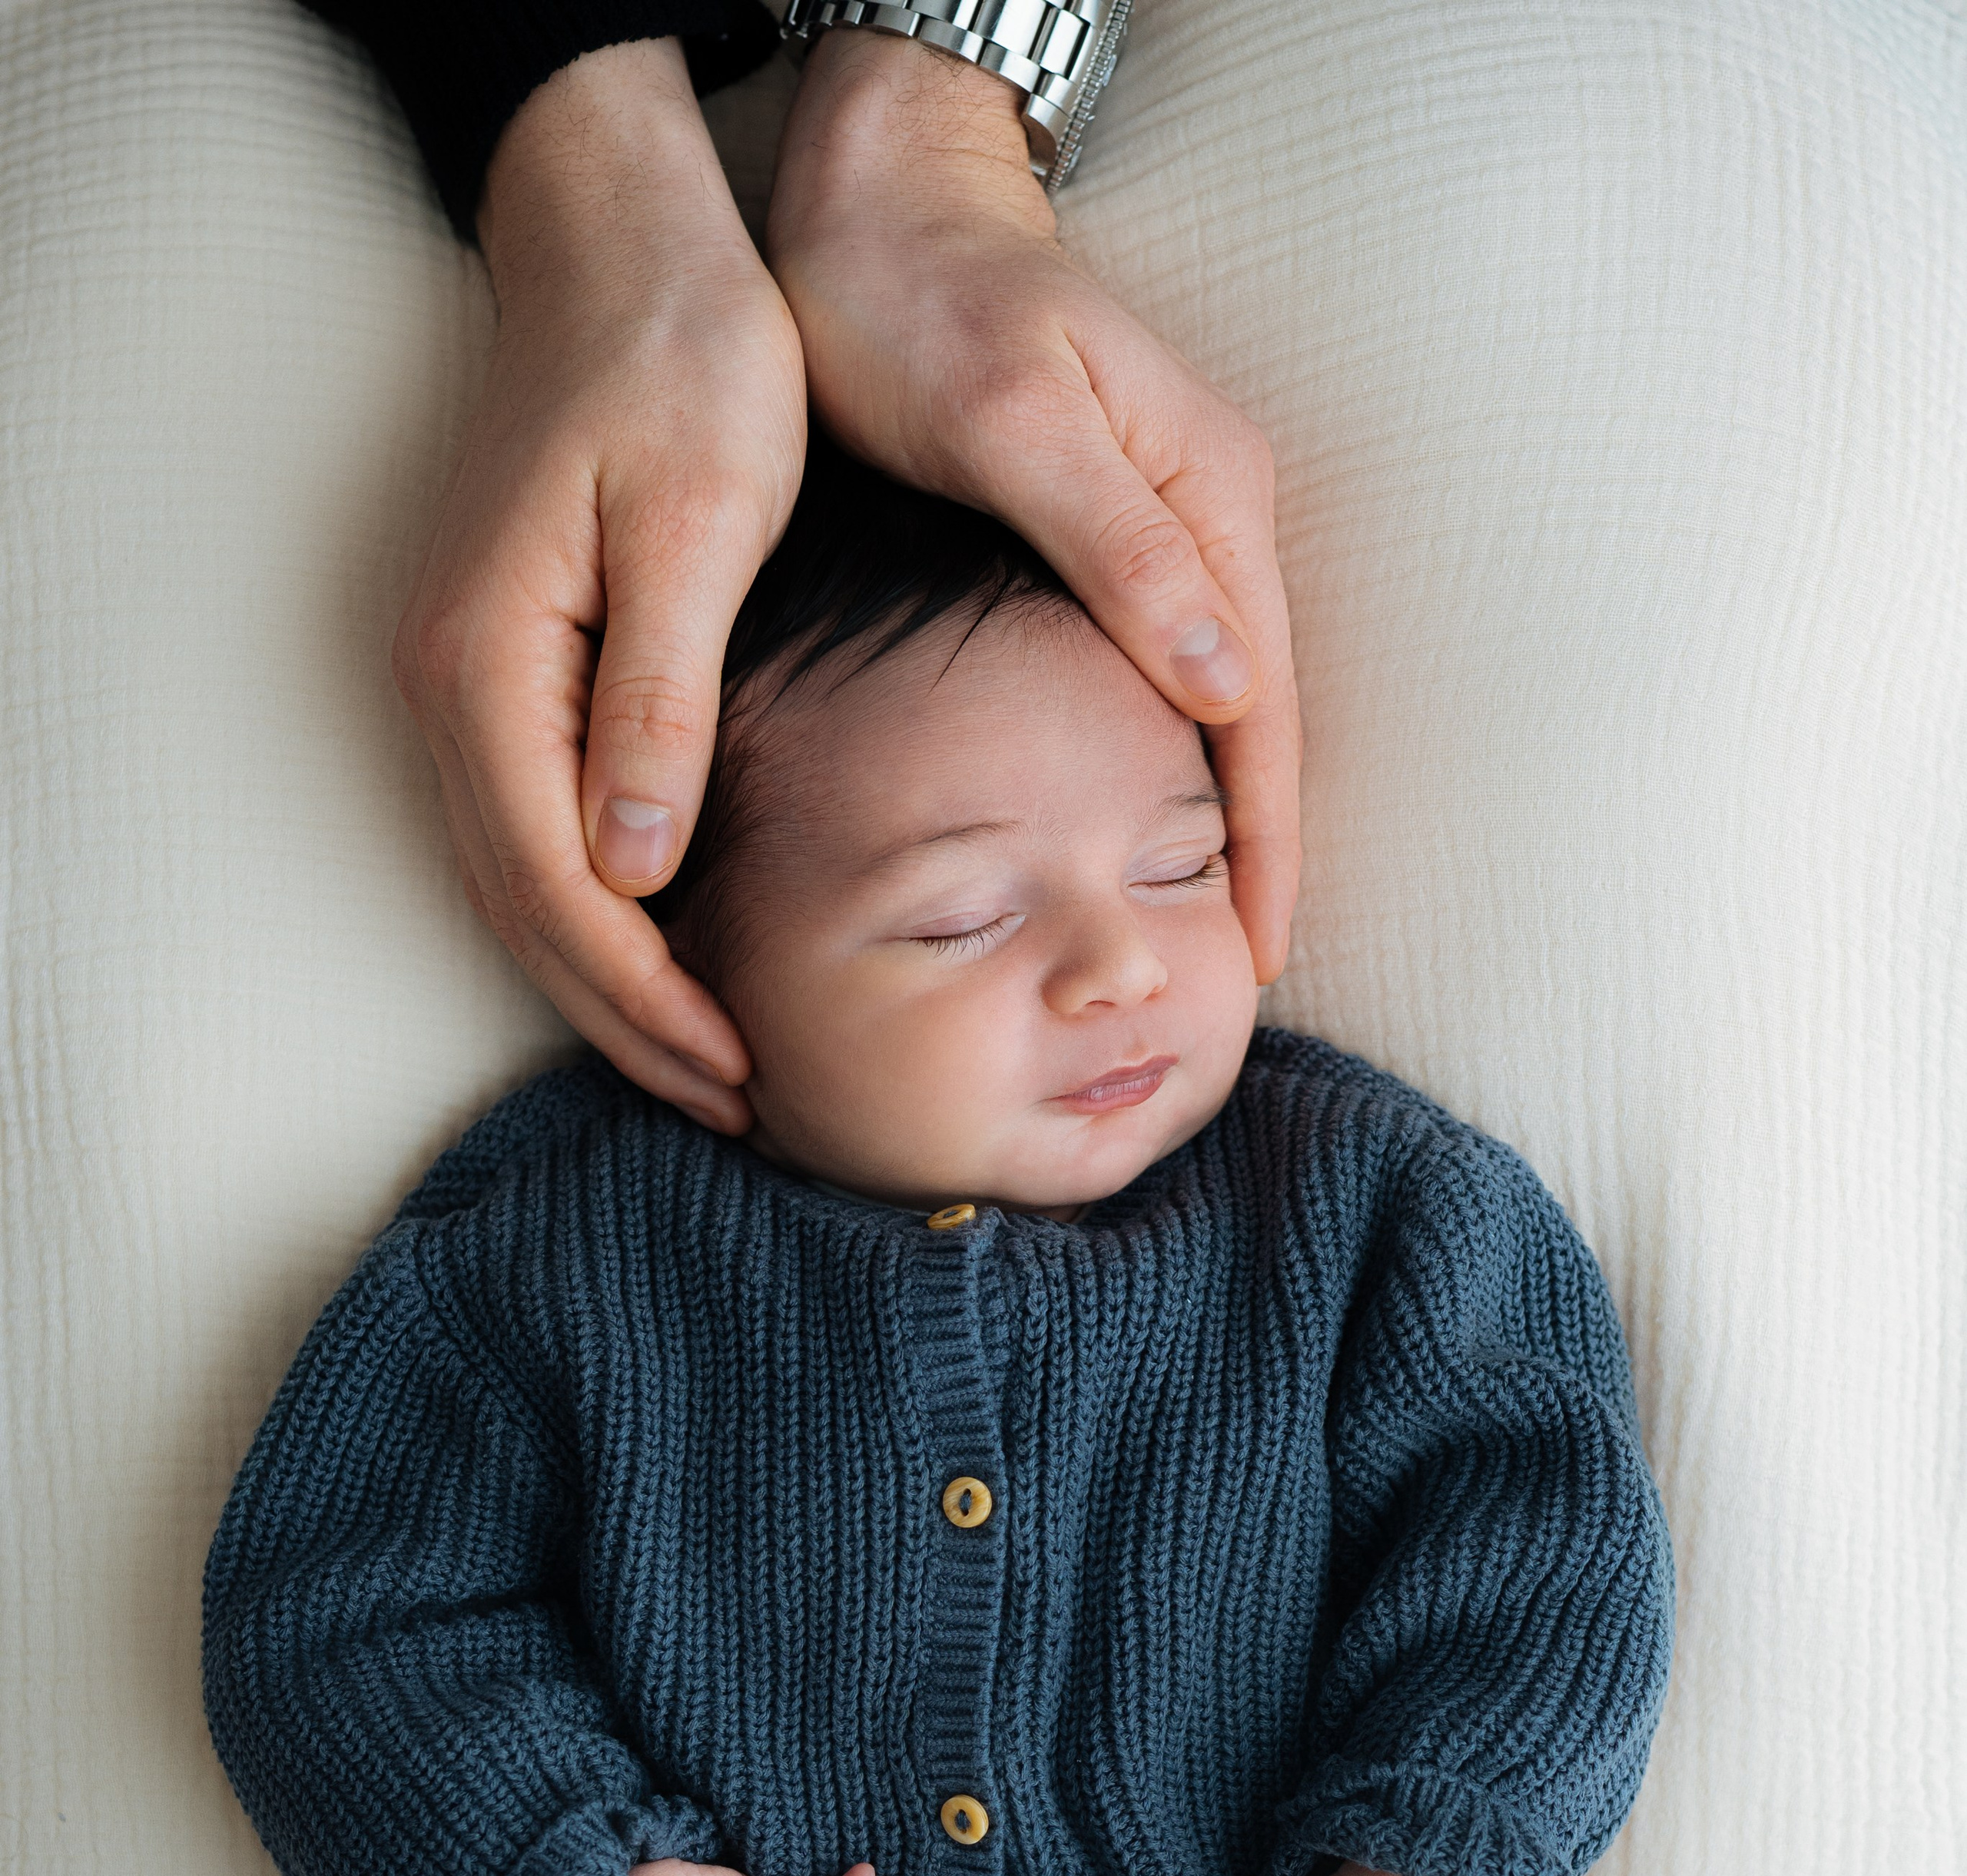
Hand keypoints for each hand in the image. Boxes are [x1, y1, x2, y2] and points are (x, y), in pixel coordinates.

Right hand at [393, 42, 804, 1121]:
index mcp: (491, 660)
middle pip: (523, 908)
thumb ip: (659, 697)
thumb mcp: (695, 520)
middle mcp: (453, 687)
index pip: (556, 881)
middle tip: (735, 1102)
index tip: (736, 1063)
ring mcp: (467, 682)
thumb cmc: (679, 357)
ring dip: (608, 986)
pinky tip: (669, 961)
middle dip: (626, 1019)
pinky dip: (599, 918)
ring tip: (709, 1066)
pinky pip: (534, 833)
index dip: (644, 992)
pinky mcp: (504, 671)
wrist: (618, 242)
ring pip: (521, 884)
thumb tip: (635, 867)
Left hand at [768, 33, 1301, 981]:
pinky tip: (1142, 820)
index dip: (1265, 841)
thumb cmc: (921, 303)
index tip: (1255, 951)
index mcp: (1208, 497)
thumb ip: (1116, 548)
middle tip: (1237, 976)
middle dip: (1259, 849)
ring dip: (1225, 814)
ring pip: (1223, 700)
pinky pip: (1171, 668)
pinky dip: (1171, 756)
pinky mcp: (1121, 527)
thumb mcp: (1009, 422)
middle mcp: (1215, 514)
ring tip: (1207, 926)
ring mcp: (1176, 519)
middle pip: (1262, 717)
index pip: (1263, 708)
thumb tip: (1221, 683)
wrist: (883, 200)